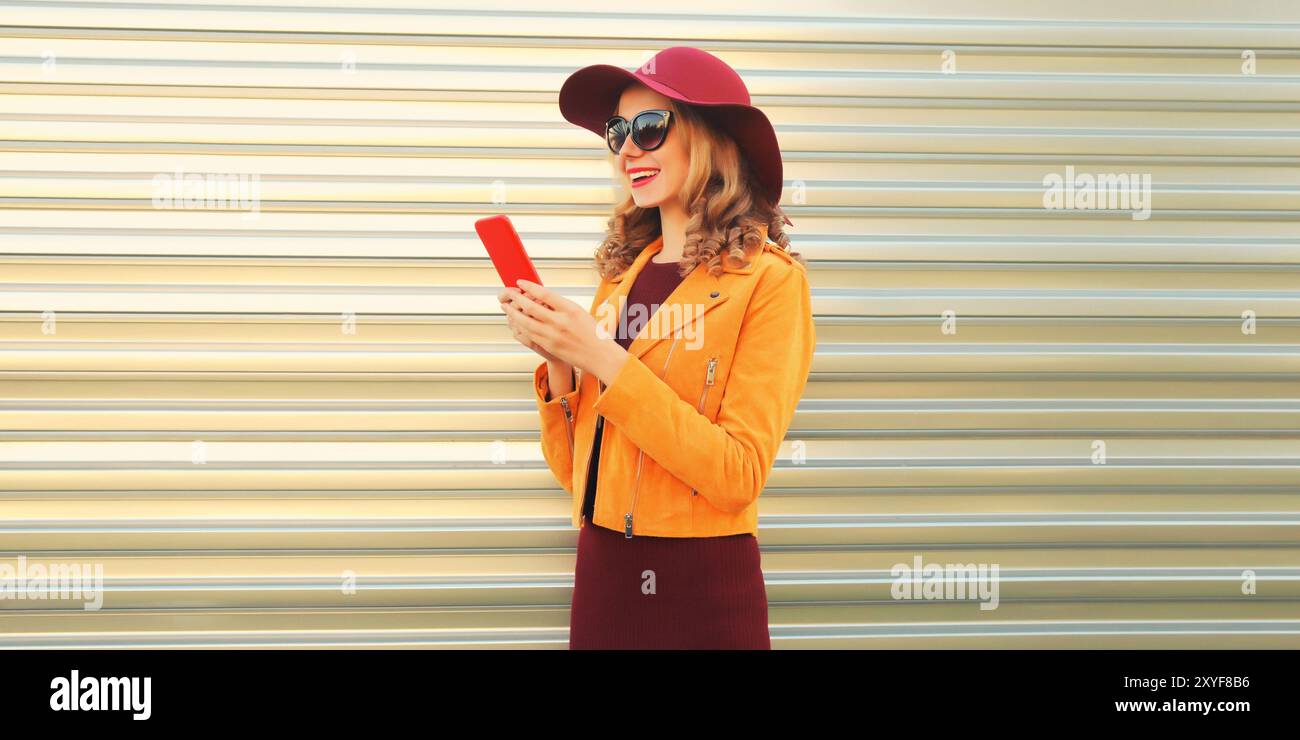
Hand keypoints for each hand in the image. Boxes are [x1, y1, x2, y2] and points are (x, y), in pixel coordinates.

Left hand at [507, 279, 629, 385]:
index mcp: (570, 309)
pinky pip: (529, 334)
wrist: (599, 355)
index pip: (545, 294)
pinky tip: (515, 321)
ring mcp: (553, 335)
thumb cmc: (592, 332)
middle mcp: (561, 322)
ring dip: (513, 313)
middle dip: (517, 299)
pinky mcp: (549, 346)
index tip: (520, 282)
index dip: (530, 287)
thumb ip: (560, 305)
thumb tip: (540, 296)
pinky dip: (519, 326)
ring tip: (506, 307)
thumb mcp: (579, 312)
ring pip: (526, 322)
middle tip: (509, 293)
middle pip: (531, 307)